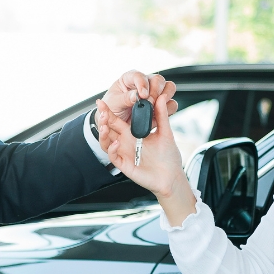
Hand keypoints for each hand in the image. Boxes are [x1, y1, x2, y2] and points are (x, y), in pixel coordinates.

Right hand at [96, 95, 196, 226]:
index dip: (108, 111)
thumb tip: (162, 97)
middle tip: (102, 110)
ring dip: (103, 133)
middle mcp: (125, 142)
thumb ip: (162, 115)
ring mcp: (123, 153)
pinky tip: (117, 142)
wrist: (172, 176)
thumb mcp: (166, 133)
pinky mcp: (124, 165)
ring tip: (104, 125)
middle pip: (108, 129)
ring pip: (106, 142)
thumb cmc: (168, 156)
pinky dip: (113, 149)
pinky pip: (113, 156)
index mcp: (132, 133)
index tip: (102, 101)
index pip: (116, 120)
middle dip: (103, 119)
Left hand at [100, 70, 177, 124]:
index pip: (140, 75)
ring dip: (164, 99)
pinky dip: (168, 110)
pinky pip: (172, 104)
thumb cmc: (112, 109)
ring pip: (169, 88)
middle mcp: (145, 83)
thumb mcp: (114, 103)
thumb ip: (125, 98)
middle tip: (150, 103)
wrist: (114, 125)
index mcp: (130, 79)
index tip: (142, 95)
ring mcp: (155, 94)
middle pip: (158, 79)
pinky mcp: (161, 106)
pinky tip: (158, 116)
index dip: (143, 84)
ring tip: (155, 109)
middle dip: (156, 91)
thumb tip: (137, 95)